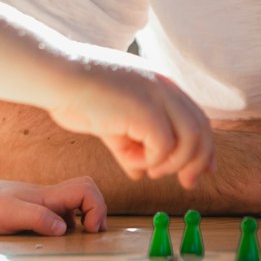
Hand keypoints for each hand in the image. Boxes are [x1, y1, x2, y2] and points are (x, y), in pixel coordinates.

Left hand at [0, 171, 108, 236]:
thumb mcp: (10, 215)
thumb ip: (38, 219)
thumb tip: (64, 228)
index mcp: (47, 196)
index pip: (86, 190)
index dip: (96, 207)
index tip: (87, 229)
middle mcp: (49, 199)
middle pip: (87, 195)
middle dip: (97, 213)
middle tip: (90, 235)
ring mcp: (42, 205)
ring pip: (75, 207)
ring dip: (83, 221)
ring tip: (77, 241)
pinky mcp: (33, 213)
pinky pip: (60, 217)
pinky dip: (66, 228)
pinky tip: (55, 241)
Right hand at [44, 45, 214, 187]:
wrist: (56, 77)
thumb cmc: (77, 97)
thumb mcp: (112, 125)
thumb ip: (129, 146)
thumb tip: (140, 174)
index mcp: (162, 85)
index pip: (198, 118)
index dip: (204, 148)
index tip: (200, 171)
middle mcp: (166, 87)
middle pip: (202, 130)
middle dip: (199, 162)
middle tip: (187, 183)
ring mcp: (158, 96)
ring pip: (190, 141)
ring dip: (172, 164)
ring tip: (151, 172)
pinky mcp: (146, 110)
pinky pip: (163, 147)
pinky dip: (150, 161)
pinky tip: (129, 160)